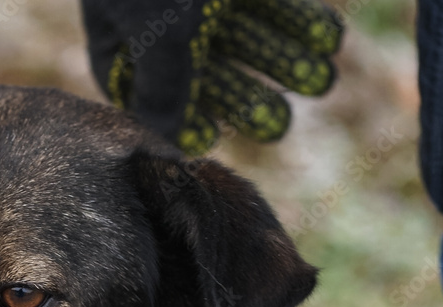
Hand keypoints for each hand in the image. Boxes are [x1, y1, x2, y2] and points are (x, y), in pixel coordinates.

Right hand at [82, 0, 342, 153]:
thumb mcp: (159, 35)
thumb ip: (168, 92)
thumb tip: (173, 149)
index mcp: (124, 38)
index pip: (154, 91)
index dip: (187, 115)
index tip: (218, 136)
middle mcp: (160, 18)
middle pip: (207, 67)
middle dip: (247, 92)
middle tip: (280, 122)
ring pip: (244, 31)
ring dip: (282, 56)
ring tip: (319, 78)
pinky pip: (268, 0)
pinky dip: (297, 18)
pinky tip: (325, 36)